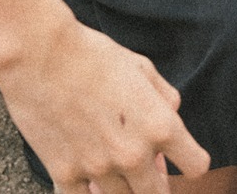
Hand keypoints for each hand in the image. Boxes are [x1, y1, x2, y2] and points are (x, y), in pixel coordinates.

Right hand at [0, 12, 209, 191]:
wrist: (40, 56)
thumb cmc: (94, 55)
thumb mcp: (143, 69)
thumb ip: (165, 100)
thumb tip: (171, 123)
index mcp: (160, 125)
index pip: (196, 166)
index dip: (190, 162)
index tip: (180, 157)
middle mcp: (134, 154)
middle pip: (157, 193)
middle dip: (155, 182)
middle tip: (145, 169)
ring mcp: (98, 168)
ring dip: (122, 187)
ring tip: (111, 165)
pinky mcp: (64, 174)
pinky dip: (87, 191)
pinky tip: (85, 178)